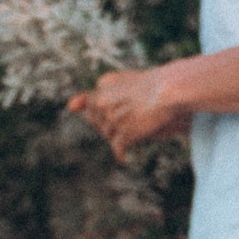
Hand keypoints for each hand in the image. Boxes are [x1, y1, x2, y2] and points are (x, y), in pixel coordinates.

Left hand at [69, 66, 187, 160]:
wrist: (169, 90)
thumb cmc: (153, 83)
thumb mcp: (123, 79)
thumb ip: (100, 89)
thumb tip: (69, 107)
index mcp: (101, 87)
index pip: (89, 105)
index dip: (99, 113)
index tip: (105, 117)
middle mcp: (101, 103)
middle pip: (97, 122)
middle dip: (107, 125)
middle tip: (125, 125)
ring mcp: (111, 119)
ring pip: (108, 135)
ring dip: (118, 137)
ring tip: (131, 136)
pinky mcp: (123, 134)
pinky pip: (117, 149)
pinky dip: (121, 155)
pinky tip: (125, 159)